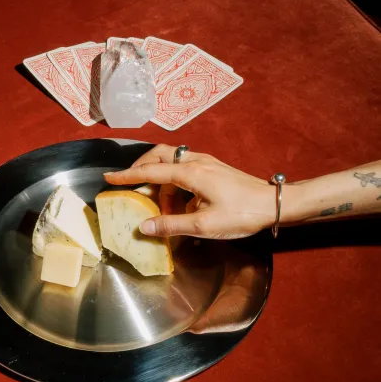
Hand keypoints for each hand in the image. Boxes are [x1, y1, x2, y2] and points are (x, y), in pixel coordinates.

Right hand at [105, 144, 275, 238]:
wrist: (274, 203)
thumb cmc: (242, 213)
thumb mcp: (204, 225)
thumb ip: (171, 225)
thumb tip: (143, 227)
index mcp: (191, 173)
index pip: (150, 170)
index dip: (127, 176)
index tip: (108, 178)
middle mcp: (196, 161)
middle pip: (159, 155)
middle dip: (141, 167)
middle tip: (130, 184)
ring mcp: (207, 162)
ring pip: (172, 160)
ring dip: (159, 177)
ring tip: (158, 203)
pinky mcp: (214, 168)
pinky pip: (184, 167)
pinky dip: (173, 180)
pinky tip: (178, 201)